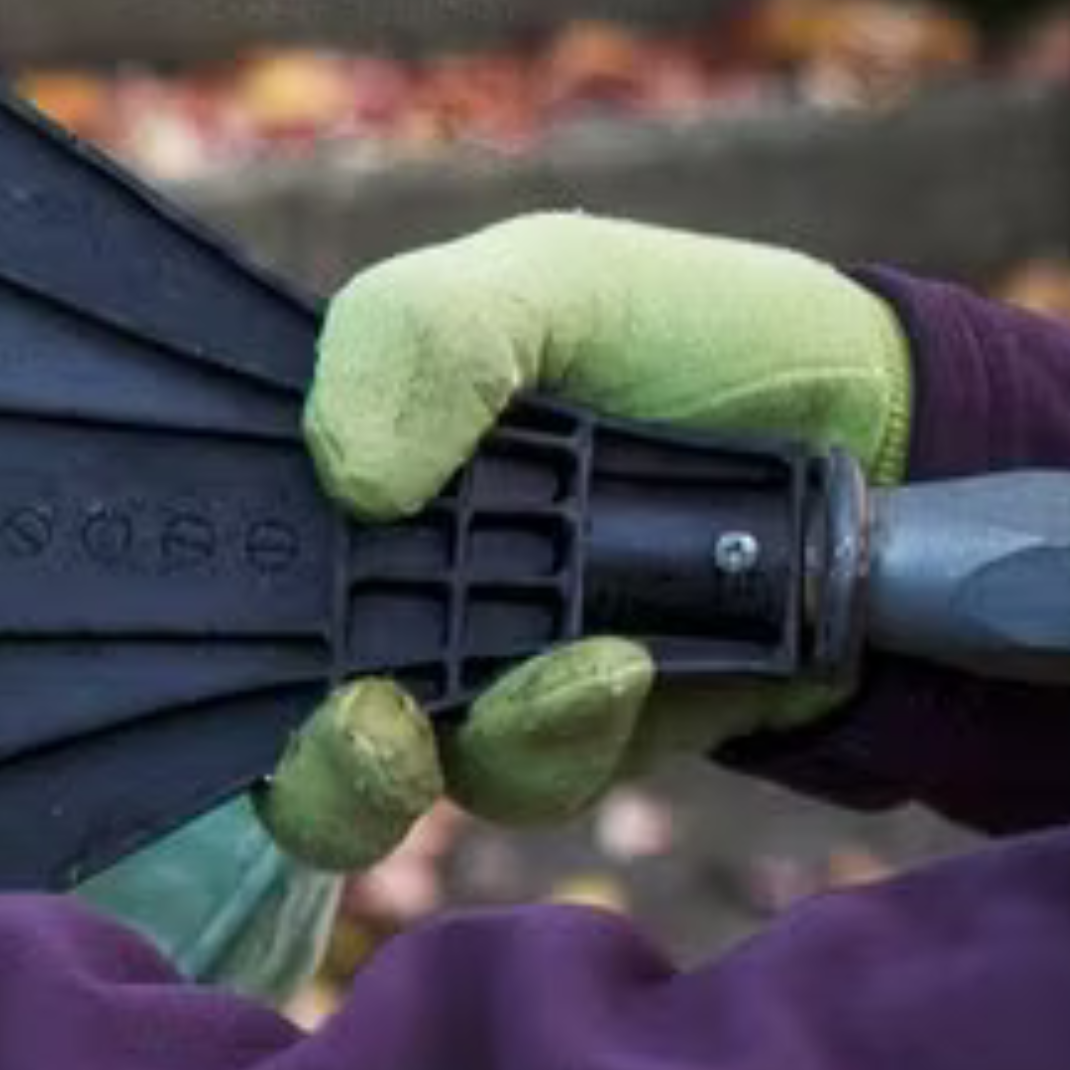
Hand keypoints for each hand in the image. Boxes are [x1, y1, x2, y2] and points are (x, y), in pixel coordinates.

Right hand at [255, 213, 915, 871]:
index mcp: (341, 477)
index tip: (209, 632)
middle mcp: (378, 594)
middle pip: (264, 725)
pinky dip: (562, 741)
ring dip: (460, 750)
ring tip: (584, 672)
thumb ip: (426, 337)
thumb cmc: (698, 335)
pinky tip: (631, 669)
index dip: (180, 611)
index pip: (211, 558)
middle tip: (368, 729)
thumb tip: (345, 476)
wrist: (890, 436)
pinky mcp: (567, 742)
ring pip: (384, 782)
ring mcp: (467, 679)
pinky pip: (519, 785)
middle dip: (310, 763)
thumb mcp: (551, 284)